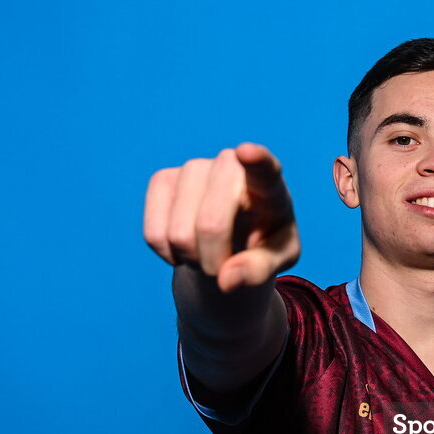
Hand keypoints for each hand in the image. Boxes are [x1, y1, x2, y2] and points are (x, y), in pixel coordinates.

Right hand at [143, 143, 299, 291]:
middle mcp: (230, 166)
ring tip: (209, 253)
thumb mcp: (279, 259)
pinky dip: (168, 254)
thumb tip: (226, 280)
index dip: (256, 160)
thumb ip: (261, 270)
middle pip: (210, 225)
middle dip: (214, 262)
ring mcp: (193, 168)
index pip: (264, 169)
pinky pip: (154, 234)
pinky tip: (185, 249)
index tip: (246, 153)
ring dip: (192, 260)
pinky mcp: (163, 179)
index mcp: (269, 185)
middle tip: (225, 266)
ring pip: (179, 233)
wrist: (237, 236)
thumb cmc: (266, 241)